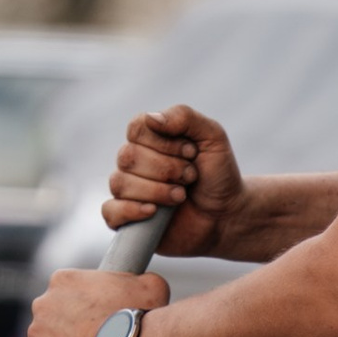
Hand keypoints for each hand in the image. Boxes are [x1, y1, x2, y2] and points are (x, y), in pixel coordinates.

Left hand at [22, 267, 166, 336]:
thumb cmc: (144, 316)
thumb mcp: (150, 285)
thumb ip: (136, 280)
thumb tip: (142, 284)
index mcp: (62, 280)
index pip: (65, 295)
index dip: (81, 311)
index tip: (96, 323)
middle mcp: (41, 304)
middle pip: (50, 320)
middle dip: (68, 331)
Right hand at [101, 104, 247, 257]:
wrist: (227, 215)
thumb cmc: (218, 174)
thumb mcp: (213, 138)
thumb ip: (185, 117)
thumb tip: (151, 119)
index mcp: (149, 138)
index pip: (136, 129)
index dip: (164, 142)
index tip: (191, 152)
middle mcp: (134, 162)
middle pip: (128, 157)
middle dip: (166, 168)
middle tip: (191, 176)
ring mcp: (129, 191)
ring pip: (120, 183)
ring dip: (157, 190)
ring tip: (181, 196)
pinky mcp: (128, 219)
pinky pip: (110, 212)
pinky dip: (131, 210)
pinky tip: (154, 211)